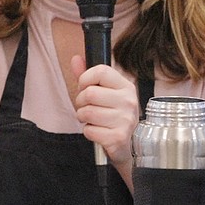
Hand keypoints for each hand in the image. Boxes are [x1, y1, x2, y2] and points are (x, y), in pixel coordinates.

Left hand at [71, 57, 139, 174]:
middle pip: (90, 93)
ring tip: (92, 120)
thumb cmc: (113, 116)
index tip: (85, 87)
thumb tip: (75, 59)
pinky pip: (89, 130)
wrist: (129, 145)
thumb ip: (88, 77)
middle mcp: (128, 101)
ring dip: (83, 117)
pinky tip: (98, 131)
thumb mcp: (104, 93)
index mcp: (126, 86)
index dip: (85, 79)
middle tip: (87, 108)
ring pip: (87, 112)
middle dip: (81, 102)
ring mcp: (125, 120)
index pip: (100, 71)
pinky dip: (88, 132)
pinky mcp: (117, 137)